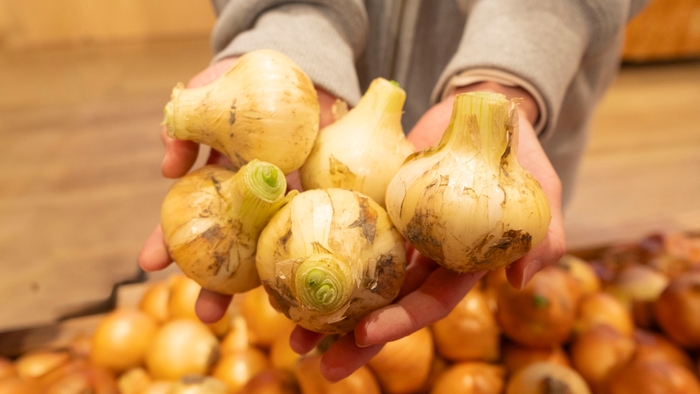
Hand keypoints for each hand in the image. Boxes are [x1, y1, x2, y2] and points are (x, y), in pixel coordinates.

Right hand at [138, 58, 337, 320]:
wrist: (303, 76)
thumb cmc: (250, 83)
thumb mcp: (212, 90)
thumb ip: (186, 120)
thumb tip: (168, 162)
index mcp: (221, 181)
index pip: (190, 216)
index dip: (168, 240)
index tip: (147, 267)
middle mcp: (252, 200)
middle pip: (232, 246)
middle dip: (215, 280)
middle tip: (206, 312)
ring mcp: (287, 202)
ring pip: (271, 246)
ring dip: (264, 281)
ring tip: (265, 312)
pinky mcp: (321, 198)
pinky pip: (314, 229)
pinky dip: (307, 252)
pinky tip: (304, 285)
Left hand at [289, 81, 565, 381]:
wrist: (486, 111)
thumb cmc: (519, 154)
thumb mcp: (544, 192)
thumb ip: (544, 236)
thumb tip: (520, 280)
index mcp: (460, 264)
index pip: (430, 302)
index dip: (401, 321)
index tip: (364, 334)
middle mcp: (424, 256)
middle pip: (387, 303)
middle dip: (353, 336)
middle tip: (313, 361)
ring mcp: (397, 232)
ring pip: (360, 277)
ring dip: (328, 306)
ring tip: (290, 332)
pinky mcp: (376, 202)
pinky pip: (345, 230)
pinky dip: (319, 251)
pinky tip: (285, 266)